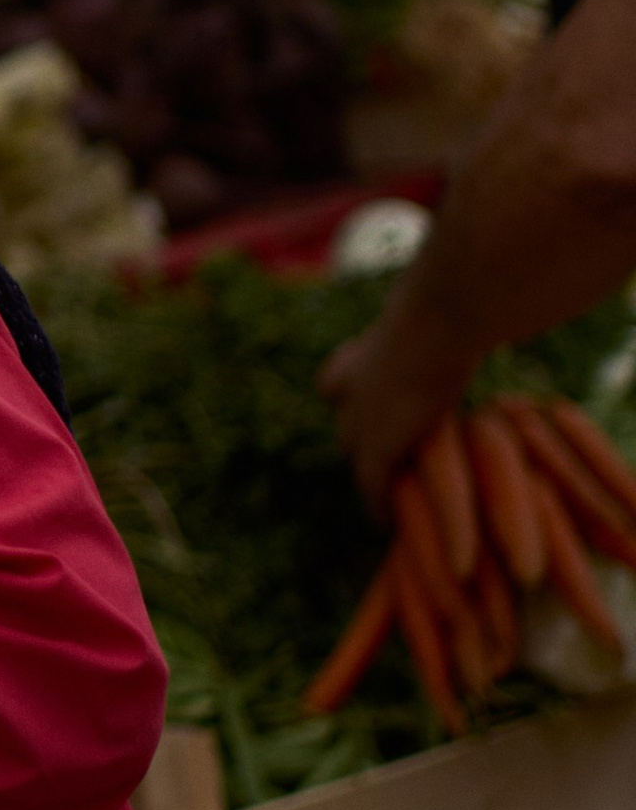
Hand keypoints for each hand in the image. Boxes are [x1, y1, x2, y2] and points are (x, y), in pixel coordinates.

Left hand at [322, 298, 468, 512]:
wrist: (441, 315)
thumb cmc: (449, 299)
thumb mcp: (436, 303)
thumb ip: (439, 311)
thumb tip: (471, 288)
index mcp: (363, 353)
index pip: (337, 384)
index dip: (351, 398)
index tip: (368, 408)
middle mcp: (349, 387)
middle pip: (346, 425)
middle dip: (364, 440)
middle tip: (389, 460)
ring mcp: (358, 419)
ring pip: (356, 455)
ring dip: (371, 473)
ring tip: (389, 492)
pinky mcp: (375, 448)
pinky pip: (371, 487)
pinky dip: (378, 505)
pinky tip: (387, 522)